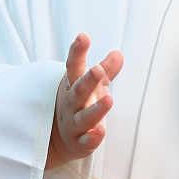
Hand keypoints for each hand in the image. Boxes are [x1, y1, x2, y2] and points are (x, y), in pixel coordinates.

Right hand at [46, 33, 123, 169]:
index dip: (77, 52)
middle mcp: (71, 104)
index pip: (74, 67)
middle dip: (88, 81)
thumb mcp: (93, 86)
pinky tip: (99, 132)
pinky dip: (92, 138)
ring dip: (96, 109)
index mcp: (73, 86)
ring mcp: (74, 123)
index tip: (83, 37)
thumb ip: (106, 71)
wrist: (60, 139)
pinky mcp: (80, 142)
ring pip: (84, 117)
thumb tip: (118, 53)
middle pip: (79, 91)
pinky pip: (85, 141)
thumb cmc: (80, 105)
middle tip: (97, 69)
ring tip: (109, 100)